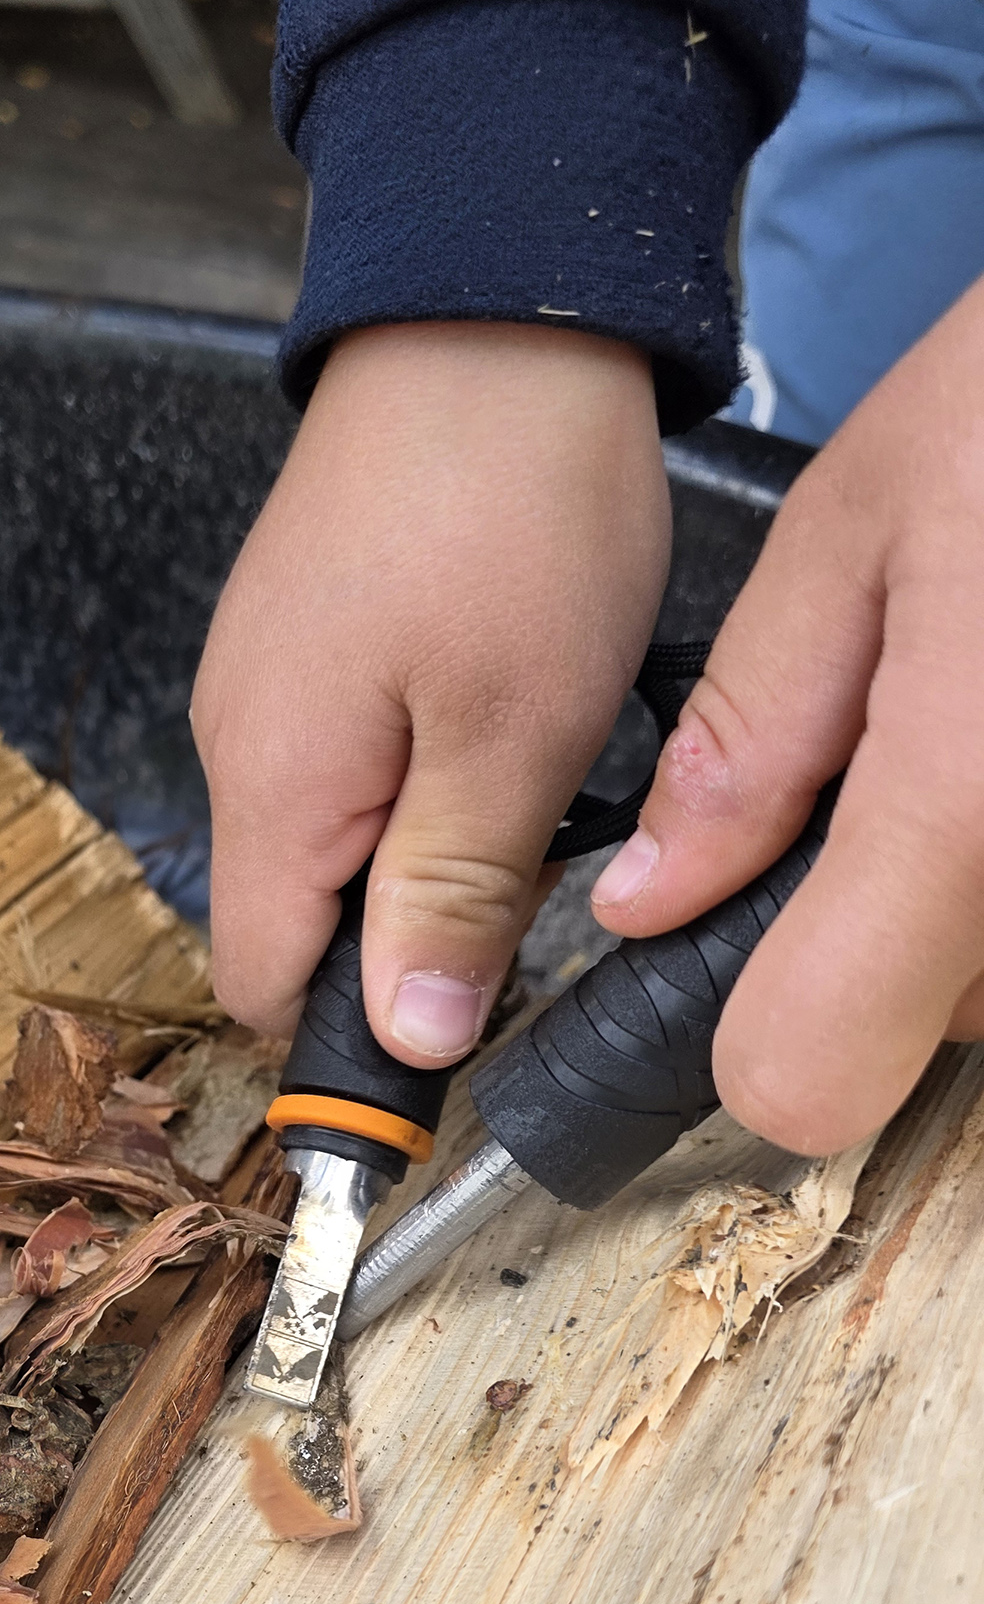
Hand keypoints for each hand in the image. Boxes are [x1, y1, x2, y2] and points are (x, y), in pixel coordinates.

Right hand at [195, 320, 670, 1062]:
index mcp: (272, 789)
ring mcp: (263, 685)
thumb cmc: (506, 511)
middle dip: (414, 928)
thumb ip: (451, 902)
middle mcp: (239, 745)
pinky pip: (349, 756)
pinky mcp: (303, 638)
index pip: (267, 988)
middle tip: (532, 857)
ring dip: (433, 841)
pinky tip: (500, 699)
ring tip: (531, 760)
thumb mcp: (512, 739)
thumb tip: (410, 1044)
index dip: (356, 1036)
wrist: (487, 311)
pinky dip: (426, 765)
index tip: (455, 1025)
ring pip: (336, 838)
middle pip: (301, 919)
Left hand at [593, 275, 983, 1154]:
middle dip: (886, 924)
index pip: (805, 1081)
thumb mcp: (866, 521)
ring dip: (970, 894)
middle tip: (910, 755)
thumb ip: (751, 731)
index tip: (752, 944)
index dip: (759, 1030)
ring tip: (979, 716)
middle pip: (927, 1029)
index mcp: (964, 802)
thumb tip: (652, 894)